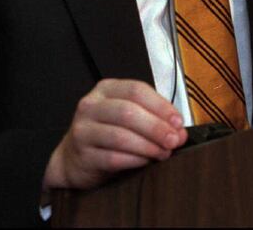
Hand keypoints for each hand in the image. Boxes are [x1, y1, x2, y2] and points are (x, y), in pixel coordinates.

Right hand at [42, 78, 187, 191]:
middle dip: (156, 127)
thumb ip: (153, 118)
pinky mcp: (81, 154)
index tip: (178, 122)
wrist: (73, 158)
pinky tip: (146, 162)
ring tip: (163, 153)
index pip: (137, 90)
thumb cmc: (107, 132)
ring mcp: (83, 129)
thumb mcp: (128, 117)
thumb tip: (179, 131)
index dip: (161, 106)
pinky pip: (112, 157)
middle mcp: (91, 105)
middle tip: (174, 141)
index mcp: (106, 89)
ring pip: (120, 135)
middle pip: (128, 111)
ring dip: (147, 146)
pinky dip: (134, 160)